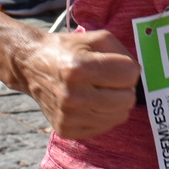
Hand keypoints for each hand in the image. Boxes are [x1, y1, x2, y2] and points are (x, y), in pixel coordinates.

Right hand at [16, 30, 140, 141]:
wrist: (32, 66)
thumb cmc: (68, 49)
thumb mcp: (97, 38)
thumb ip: (123, 53)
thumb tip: (137, 75)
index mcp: (80, 68)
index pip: (130, 75)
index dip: (128, 68)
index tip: (117, 65)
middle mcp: (72, 95)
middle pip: (127, 100)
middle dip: (125, 88)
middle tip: (112, 80)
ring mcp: (68, 116)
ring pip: (119, 116)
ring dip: (116, 102)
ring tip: (101, 90)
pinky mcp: (66, 130)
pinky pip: (105, 127)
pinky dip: (104, 115)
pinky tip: (92, 102)